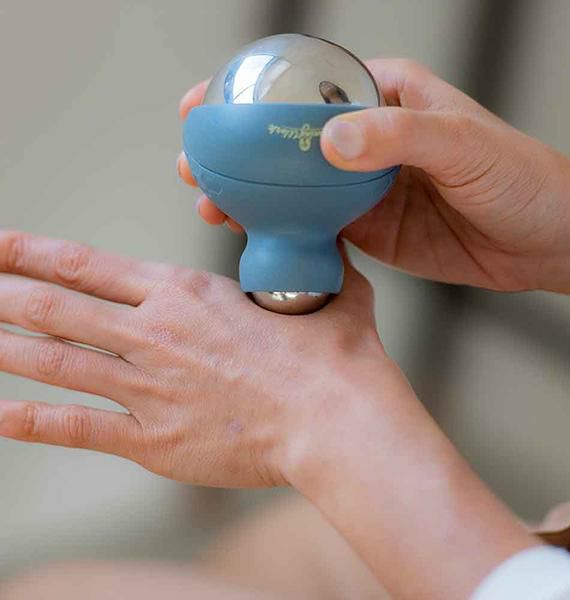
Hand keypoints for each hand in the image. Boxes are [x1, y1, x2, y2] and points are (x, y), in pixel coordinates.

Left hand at [0, 231, 390, 487]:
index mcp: (186, 293)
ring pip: (55, 360)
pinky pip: (78, 427)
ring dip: (6, 347)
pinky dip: (31, 421)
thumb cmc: (334, 356)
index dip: (34, 252)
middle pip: (57, 308)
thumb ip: (316, 261)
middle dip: (5, 294)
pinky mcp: (153, 440)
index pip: (89, 266)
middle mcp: (154, 333)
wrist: (336, 418)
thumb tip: (328, 240)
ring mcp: (148, 388)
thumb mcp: (326, 290)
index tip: (0, 245)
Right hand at [178, 60, 569, 300]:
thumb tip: (330, 142)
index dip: (252, 93)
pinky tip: (254, 238)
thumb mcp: (462, 143)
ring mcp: (362, 189)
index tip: (209, 101)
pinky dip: (282, 233)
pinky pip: (314, 229)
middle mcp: (366, 142)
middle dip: (235, 150)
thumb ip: (398, 136)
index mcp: (384, 99)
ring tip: (212, 203)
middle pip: (284, 142)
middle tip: (196, 161)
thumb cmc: (518, 177)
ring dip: (250, 196)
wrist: (541, 240)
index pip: (305, 86)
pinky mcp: (367, 230)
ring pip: (292, 190)